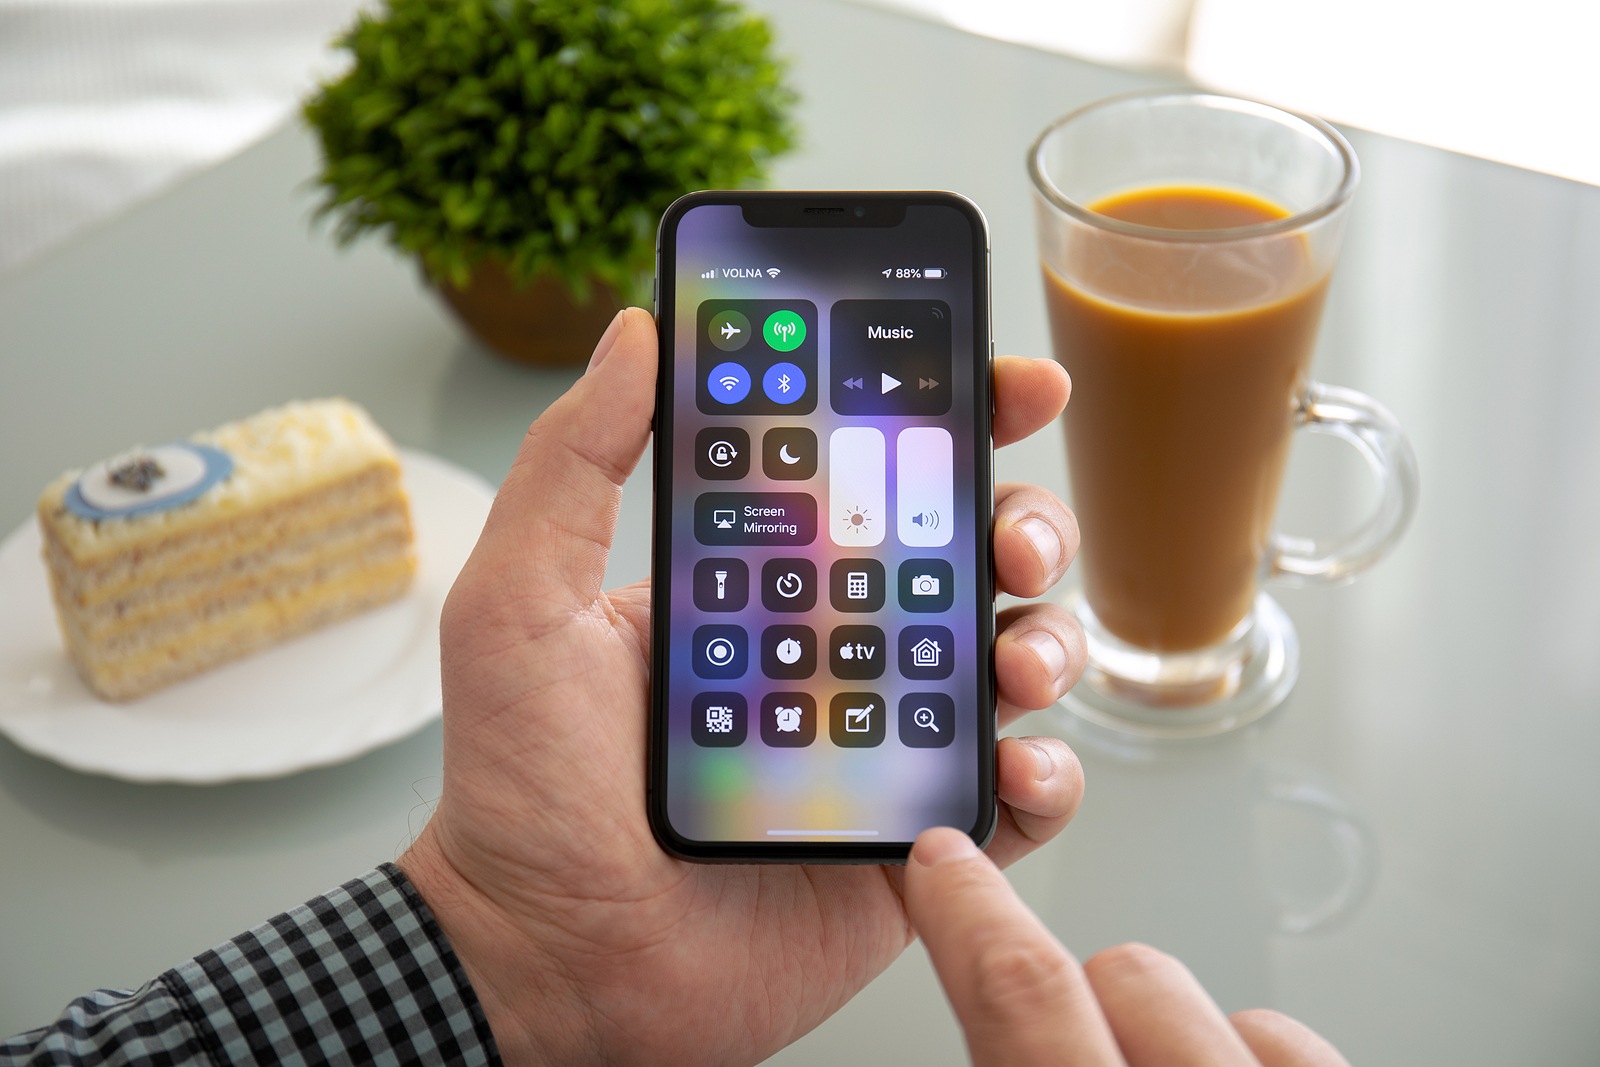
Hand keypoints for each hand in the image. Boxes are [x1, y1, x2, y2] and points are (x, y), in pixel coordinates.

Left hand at [399, 308, 1086, 1065]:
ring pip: (1012, 660)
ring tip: (1014, 659)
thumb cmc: (521, 787)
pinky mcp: (912, 841)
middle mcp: (836, 650)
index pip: (875, 476)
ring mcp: (882, 746)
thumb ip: (574, 465)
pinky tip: (1016, 766)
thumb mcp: (522, 602)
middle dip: (1023, 524)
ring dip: (1047, 640)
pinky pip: (1015, 798)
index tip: (1008, 382)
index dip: (954, 417)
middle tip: (1009, 540)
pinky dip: (1047, 775)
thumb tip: (635, 333)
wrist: (546, 959)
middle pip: (969, 556)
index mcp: (764, 580)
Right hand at [906, 827, 1351, 1066]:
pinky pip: (1293, 1044)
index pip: (1024, 989)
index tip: (942, 860)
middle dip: (1082, 997)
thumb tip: (978, 1014)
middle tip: (1059, 1051)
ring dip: (1171, 1038)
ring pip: (1226, 1005)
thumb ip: (1002, 1054)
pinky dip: (1249, 1060)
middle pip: (1130, 974)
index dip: (972, 912)